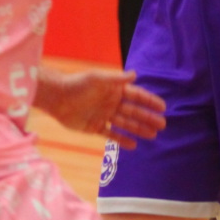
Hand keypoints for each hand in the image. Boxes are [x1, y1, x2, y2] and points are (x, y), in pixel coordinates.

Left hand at [37, 68, 166, 148]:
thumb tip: (135, 74)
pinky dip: (122, 140)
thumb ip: (116, 79)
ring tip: (153, 136)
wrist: (57, 98)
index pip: (136, 96)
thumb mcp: (98, 79)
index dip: (149, 101)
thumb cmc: (77, 84)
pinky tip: (133, 145)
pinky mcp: (95, 127)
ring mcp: (104, 115)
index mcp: (114, 90)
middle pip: (133, 111)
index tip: (163, 107)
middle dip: (148, 118)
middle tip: (162, 125)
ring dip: (139, 129)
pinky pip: (111, 135)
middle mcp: (112, 103)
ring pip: (125, 124)